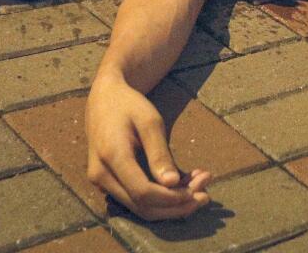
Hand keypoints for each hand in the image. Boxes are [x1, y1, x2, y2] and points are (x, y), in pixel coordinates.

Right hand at [86, 76, 211, 219]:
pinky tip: (183, 184)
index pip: (143, 193)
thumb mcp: (149, 121)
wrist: (104, 99)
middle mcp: (102, 175)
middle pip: (142, 207)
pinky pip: (135, 199)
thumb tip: (173, 183)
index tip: (199, 191)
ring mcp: (102, 182)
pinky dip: (161, 198)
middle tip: (206, 195)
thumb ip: (159, 153)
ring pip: (140, 208)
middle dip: (177, 206)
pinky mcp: (108, 183)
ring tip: (198, 186)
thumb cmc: (129, 105)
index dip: (172, 198)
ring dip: (171, 204)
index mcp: (112, 156)